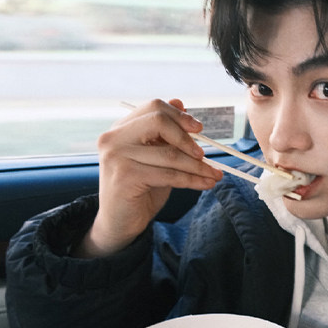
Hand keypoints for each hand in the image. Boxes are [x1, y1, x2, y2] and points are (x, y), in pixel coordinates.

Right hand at [76, 98, 222, 256]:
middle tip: (204, 153)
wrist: (119, 224)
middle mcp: (114, 138)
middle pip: (158, 120)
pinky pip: (169, 174)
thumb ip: (165, 135)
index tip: (199, 128)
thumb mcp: (154, 158)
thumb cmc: (139, 190)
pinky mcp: (125, 176)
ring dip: (198, 166)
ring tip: (214, 174)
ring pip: (169, 153)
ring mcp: (116, 156)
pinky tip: (205, 184)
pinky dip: (192, 180)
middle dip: (187, 137)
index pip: (153, 108)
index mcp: (120, 129)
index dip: (179, 116)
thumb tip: (181, 103)